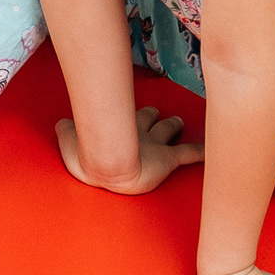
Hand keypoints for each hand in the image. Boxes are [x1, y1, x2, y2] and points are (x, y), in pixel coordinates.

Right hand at [55, 105, 202, 194]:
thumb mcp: (67, 138)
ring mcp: (154, 145)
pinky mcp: (167, 159)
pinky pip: (187, 154)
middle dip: (151, 115)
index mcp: (114, 127)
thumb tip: (64, 124)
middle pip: (148, 118)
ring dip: (172, 124)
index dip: (125, 110)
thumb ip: (68, 130)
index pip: (122, 113)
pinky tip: (210, 152)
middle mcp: (136, 131)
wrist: (106, 169)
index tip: (125, 105)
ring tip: (178, 120)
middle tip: (155, 111)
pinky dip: (200, 153)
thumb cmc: (86, 156)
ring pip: (167, 130)